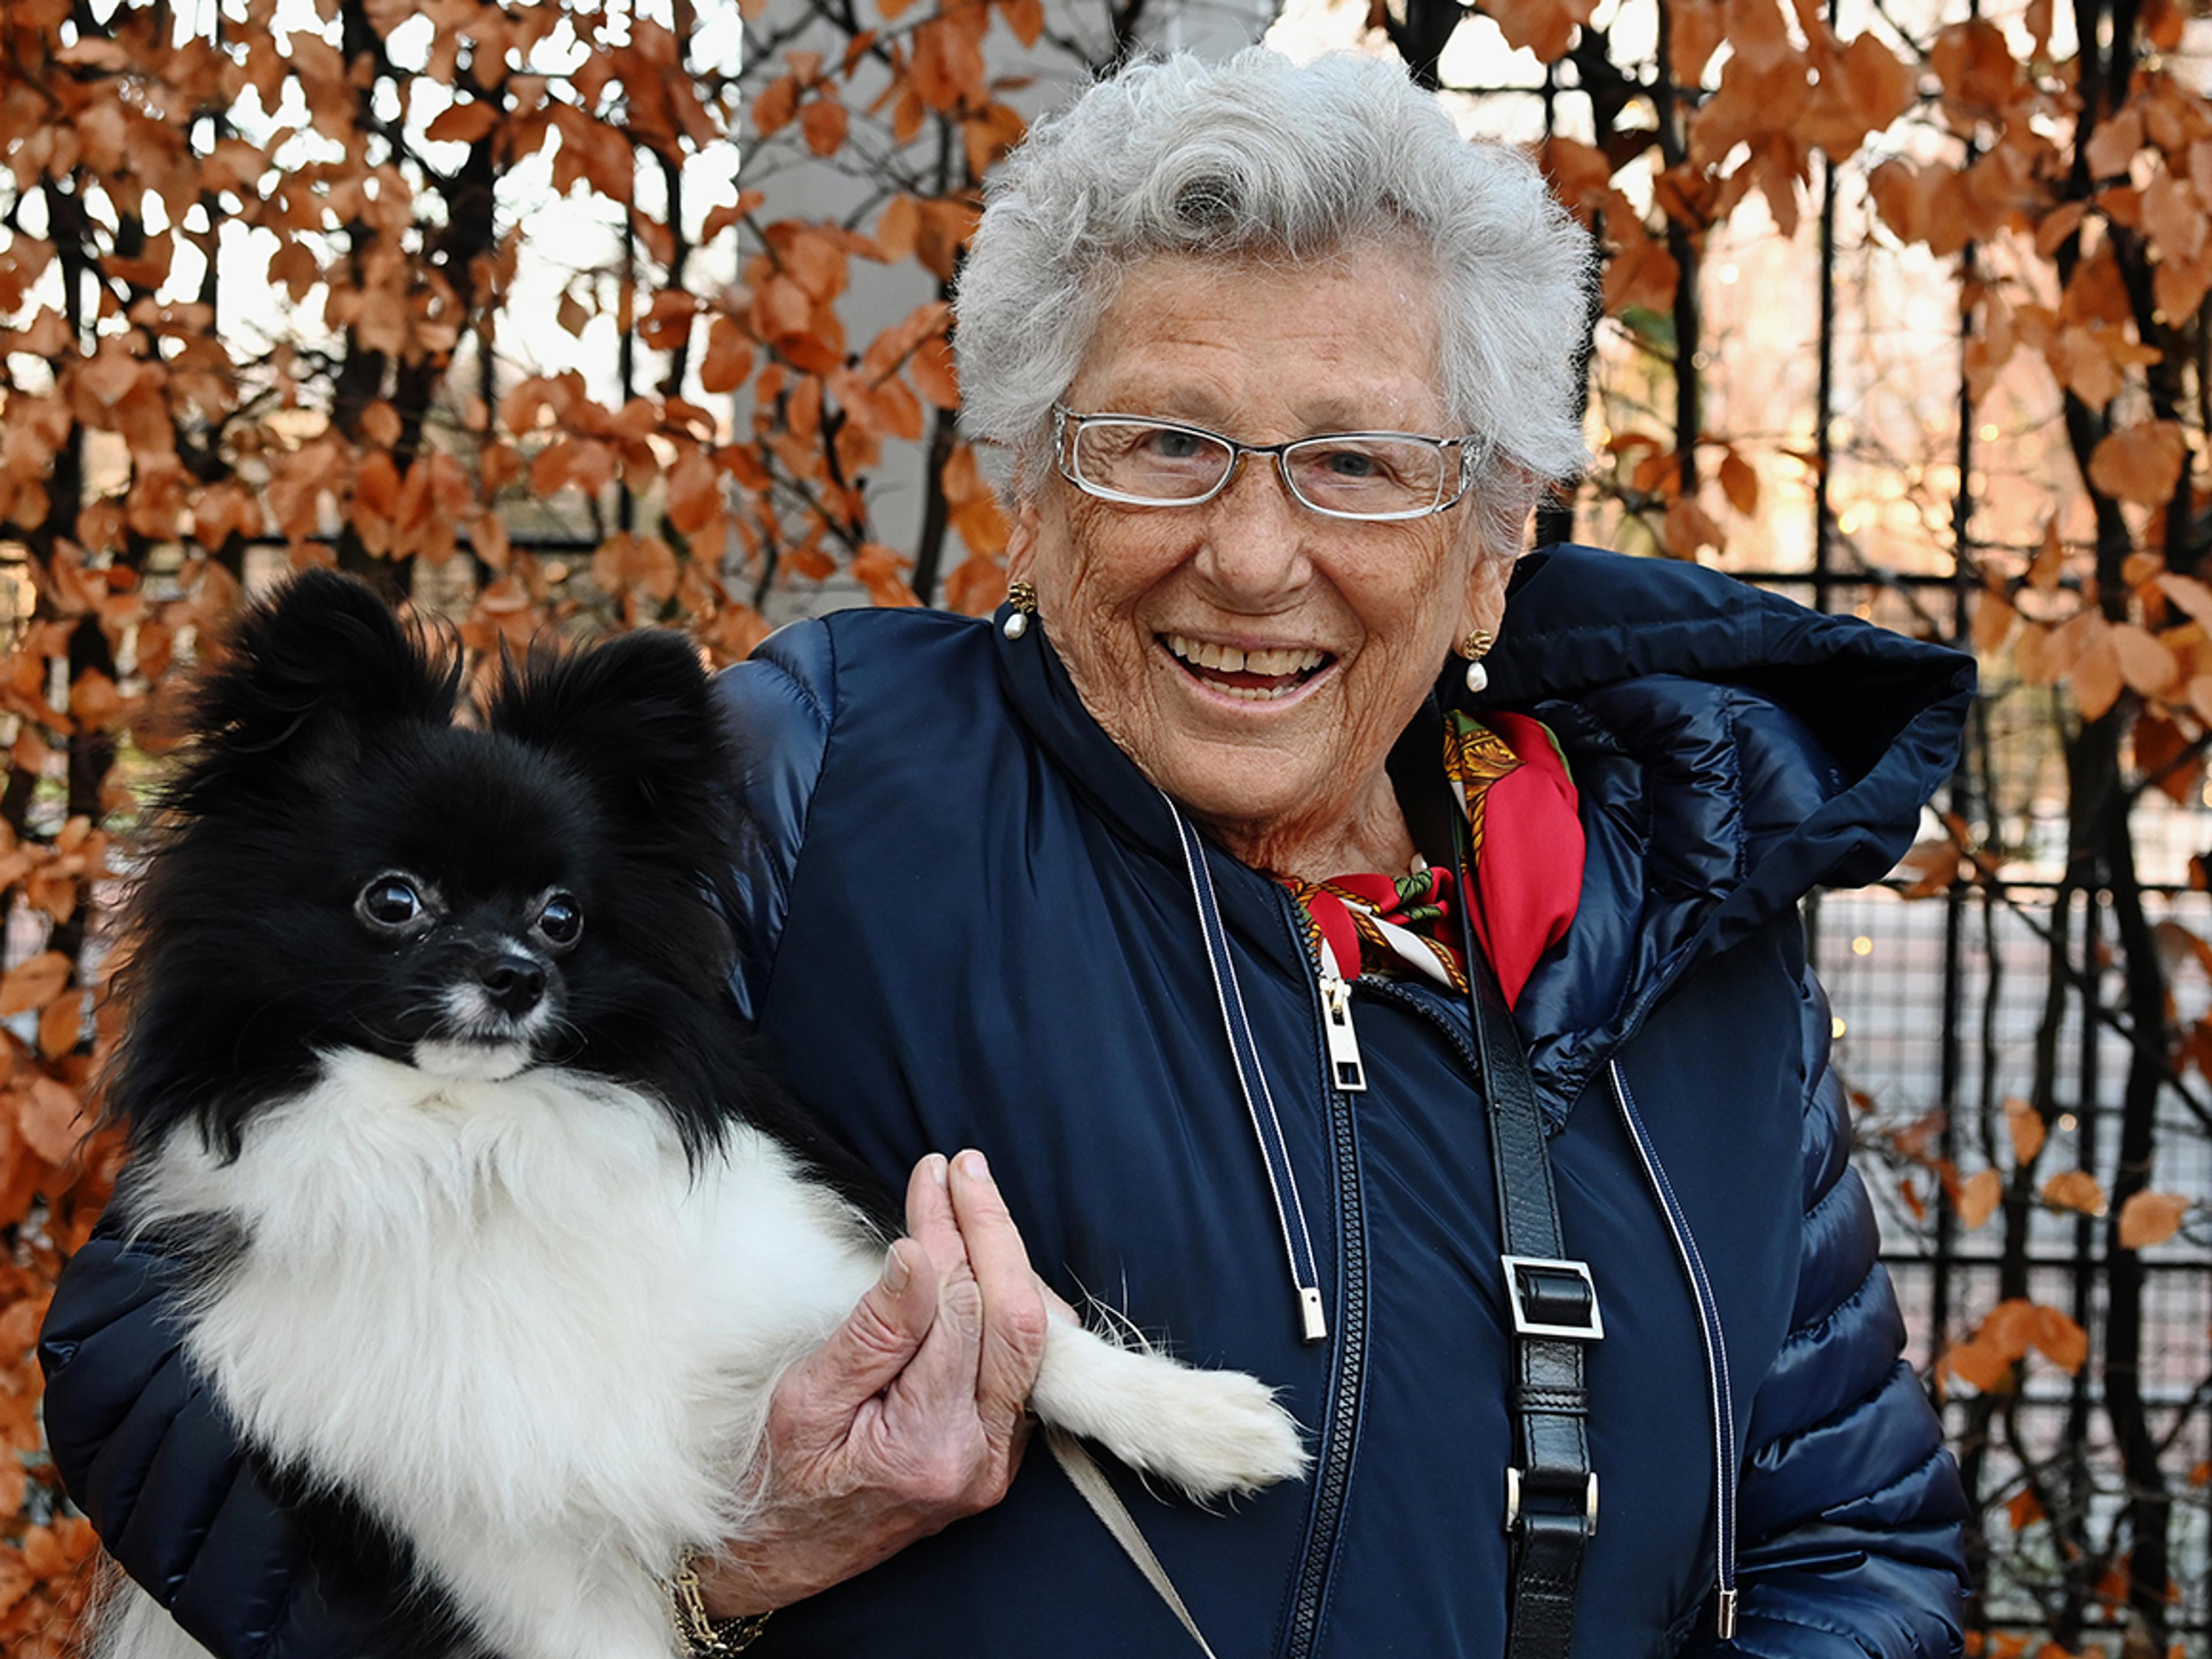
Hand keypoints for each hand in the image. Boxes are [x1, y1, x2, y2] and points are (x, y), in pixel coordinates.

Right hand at [692, 1149, 1049, 1615]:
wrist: (773, 1560)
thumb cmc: (773, 1481)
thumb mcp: (804, 1400)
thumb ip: (871, 1332)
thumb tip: (916, 1255)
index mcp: (926, 1448)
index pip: (959, 1313)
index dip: (948, 1234)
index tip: (929, 1175)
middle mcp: (978, 1460)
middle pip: (1017, 1322)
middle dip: (993, 1232)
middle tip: (963, 1169)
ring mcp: (995, 1461)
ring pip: (1034, 1341)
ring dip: (1007, 1260)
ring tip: (974, 1198)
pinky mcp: (996, 1454)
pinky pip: (1023, 1365)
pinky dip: (1008, 1302)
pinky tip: (986, 1260)